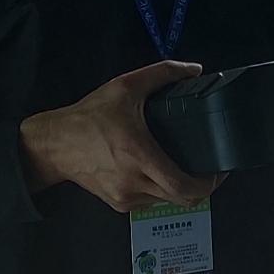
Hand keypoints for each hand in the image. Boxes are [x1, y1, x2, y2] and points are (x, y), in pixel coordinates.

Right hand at [19, 61, 219, 213]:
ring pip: (166, 202)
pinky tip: (157, 173)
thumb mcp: (125, 86)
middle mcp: (134, 182)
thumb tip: (194, 69)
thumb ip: (163, 73)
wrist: (54, 144)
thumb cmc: (89, 117)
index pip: (184, 187)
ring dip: (179, 188)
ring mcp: (125, 197)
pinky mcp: (118, 204)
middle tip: (208, 170)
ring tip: (182, 167)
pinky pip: (149, 202)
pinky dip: (159, 190)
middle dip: (201, 187)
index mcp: (139, 156)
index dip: (209, 184)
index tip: (219, 170)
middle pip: (182, 200)